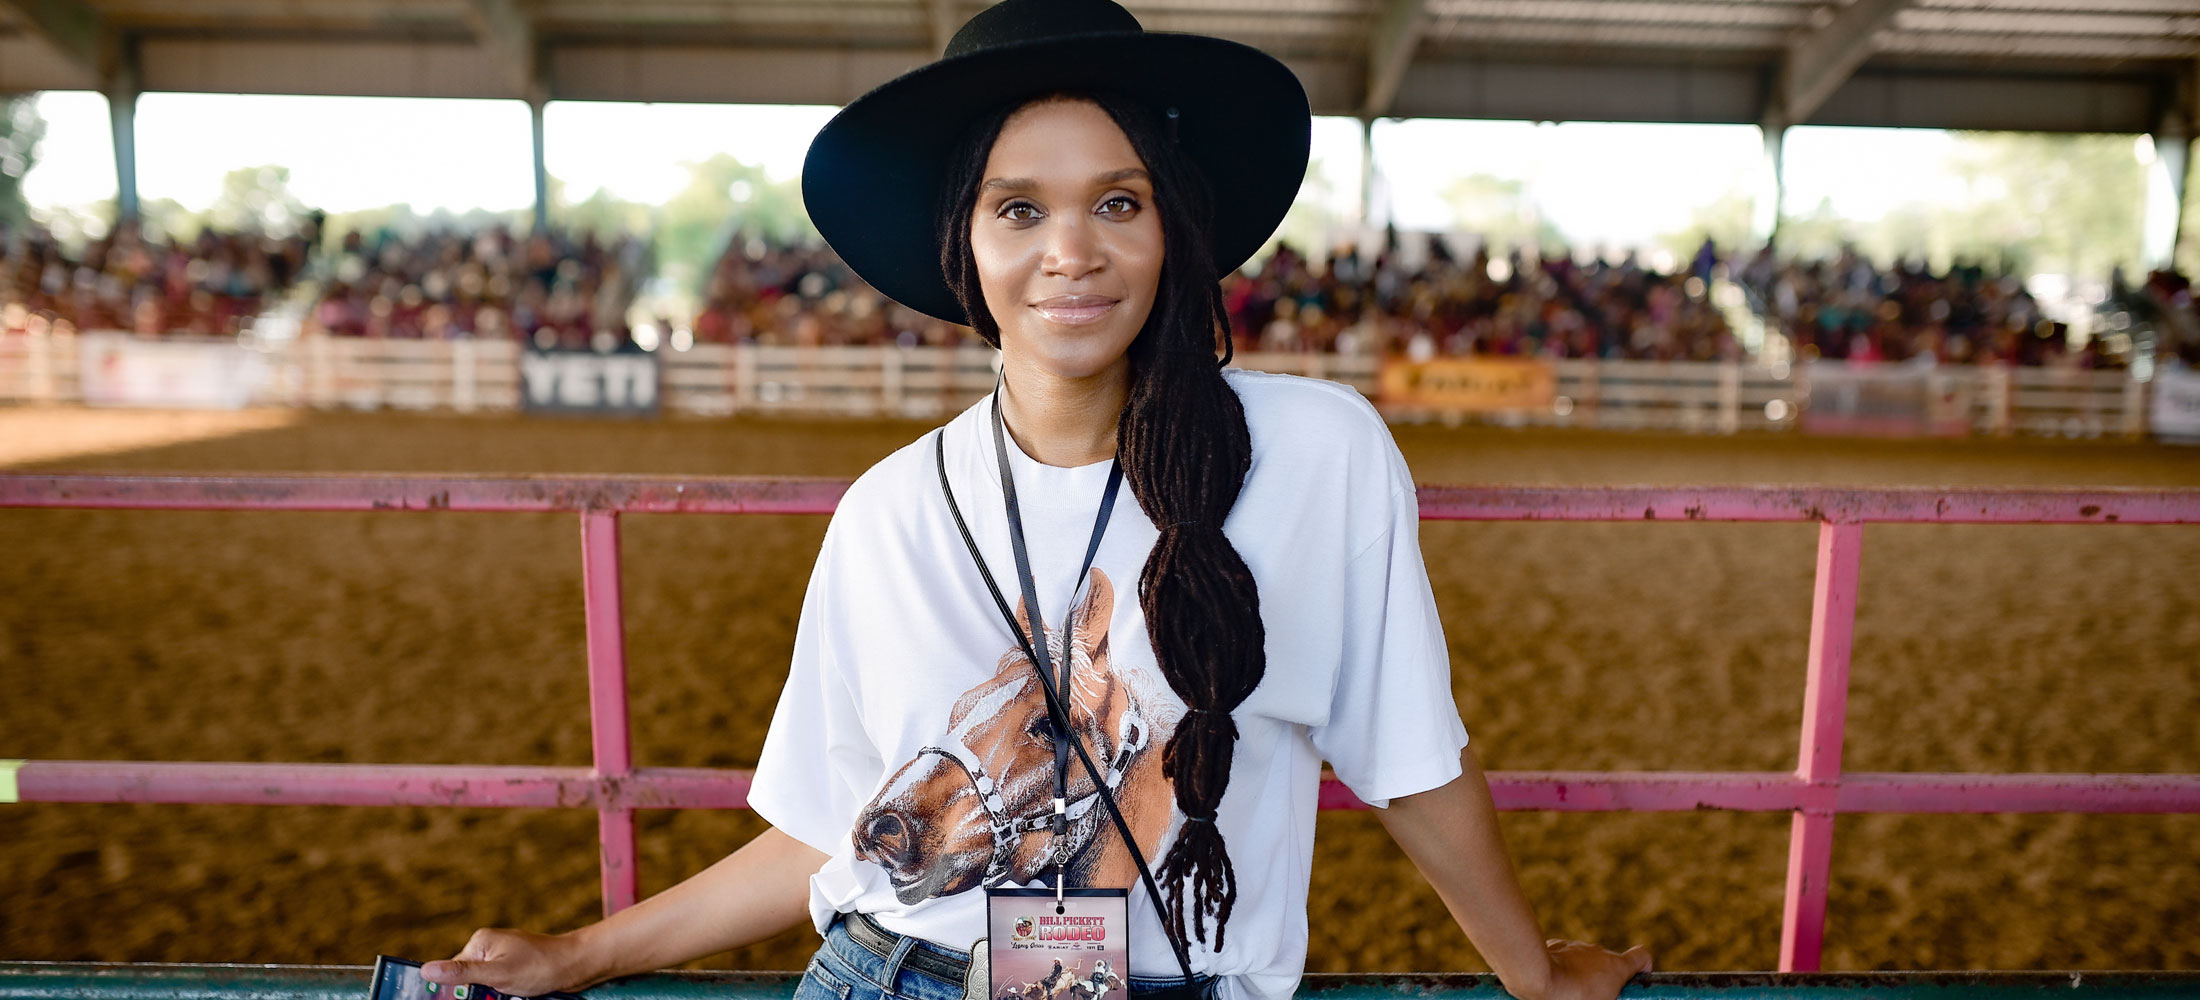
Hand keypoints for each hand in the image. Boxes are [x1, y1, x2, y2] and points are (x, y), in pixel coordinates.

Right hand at [422, 927, 594, 996]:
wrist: (576, 966)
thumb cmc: (539, 967)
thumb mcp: (497, 974)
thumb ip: (462, 973)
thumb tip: (426, 970)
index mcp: (480, 942)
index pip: (453, 971)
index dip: (452, 990)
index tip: (453, 999)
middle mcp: (489, 947)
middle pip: (468, 981)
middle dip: (479, 994)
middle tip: (497, 994)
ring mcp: (503, 957)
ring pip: (485, 987)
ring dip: (494, 996)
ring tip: (512, 994)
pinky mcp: (514, 968)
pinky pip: (500, 987)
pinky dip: (505, 995)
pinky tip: (517, 995)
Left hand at [1514, 938, 1651, 999]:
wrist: (1538, 978)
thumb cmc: (1572, 997)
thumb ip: (1608, 994)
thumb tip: (1606, 992)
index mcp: (1617, 966)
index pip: (1643, 956)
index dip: (1642, 968)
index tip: (1634, 981)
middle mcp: (1600, 951)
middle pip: (1609, 965)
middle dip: (1604, 981)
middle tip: (1591, 997)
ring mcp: (1578, 946)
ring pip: (1585, 962)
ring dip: (1581, 975)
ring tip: (1567, 992)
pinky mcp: (1557, 946)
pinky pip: (1565, 958)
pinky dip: (1562, 968)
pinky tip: (1552, 981)